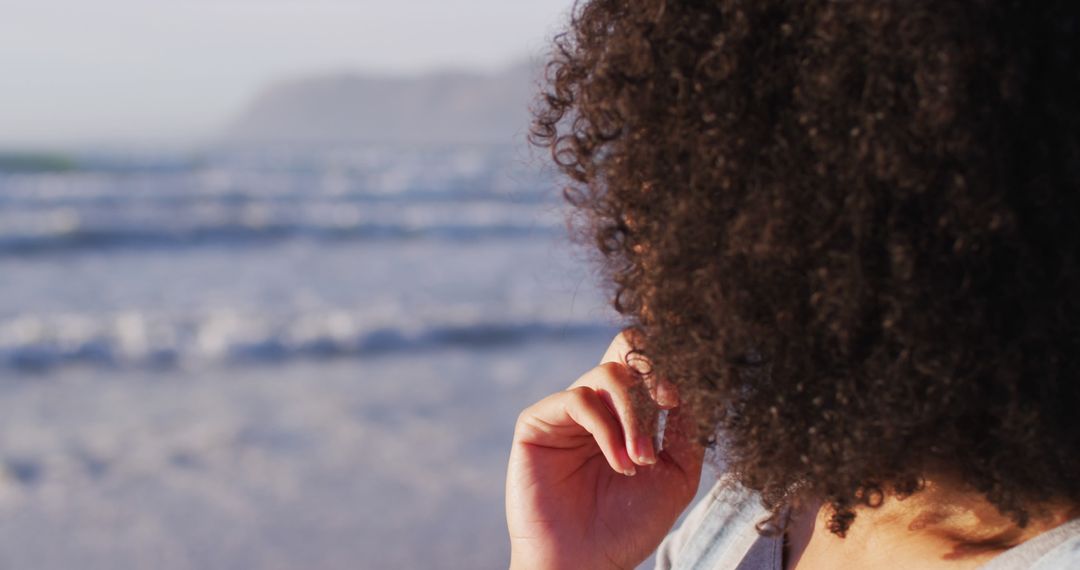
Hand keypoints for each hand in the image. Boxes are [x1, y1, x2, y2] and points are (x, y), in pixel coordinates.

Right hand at [506, 332, 704, 569]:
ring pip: (608, 374)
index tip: (680, 400)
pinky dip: (607, 428)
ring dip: (634, 414)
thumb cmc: (628, 526)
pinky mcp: (538, 420)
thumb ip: (687, 431)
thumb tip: (695, 388)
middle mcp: (598, 404)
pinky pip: (578, 399)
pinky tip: (619, 463)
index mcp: (629, 412)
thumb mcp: (676, 476)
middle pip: (625, 348)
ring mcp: (567, 410)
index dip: (669, 367)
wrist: (586, 563)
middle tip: (668, 402)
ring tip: (640, 460)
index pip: (648, 363)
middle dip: (652, 370)